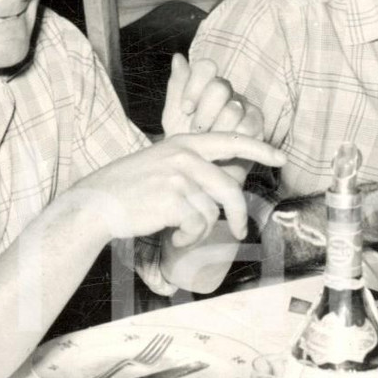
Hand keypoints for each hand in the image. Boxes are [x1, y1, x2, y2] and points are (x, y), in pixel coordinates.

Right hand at [72, 131, 284, 250]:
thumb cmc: (127, 189)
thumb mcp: (159, 163)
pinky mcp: (172, 200)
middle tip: (240, 232)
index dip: (259, 148)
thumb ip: (189, 166)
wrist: (96, 203)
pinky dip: (187, 238)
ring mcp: (178, 177)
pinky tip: (172, 235)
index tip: (281, 157)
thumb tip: (223, 185)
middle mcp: (183, 156)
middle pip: (229, 189)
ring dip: (200, 231)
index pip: (230, 140)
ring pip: (212, 212)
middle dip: (239, 215)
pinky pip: (197, 226)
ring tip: (181, 231)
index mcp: (183, 144)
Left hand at [162, 53, 266, 189]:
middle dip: (204, 113)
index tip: (185, 109)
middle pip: (220, 87)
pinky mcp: (257, 126)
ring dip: (217, 130)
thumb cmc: (185, 144)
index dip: (194, 87)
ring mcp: (245, 108)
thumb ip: (176, 88)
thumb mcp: (173, 116)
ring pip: (233, 108)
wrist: (198, 173)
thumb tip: (178, 57)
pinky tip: (224, 148)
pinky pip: (248, 126)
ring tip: (209, 142)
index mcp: (207, 85)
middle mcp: (228, 93)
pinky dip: (232, 140)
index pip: (206, 68)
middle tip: (197, 131)